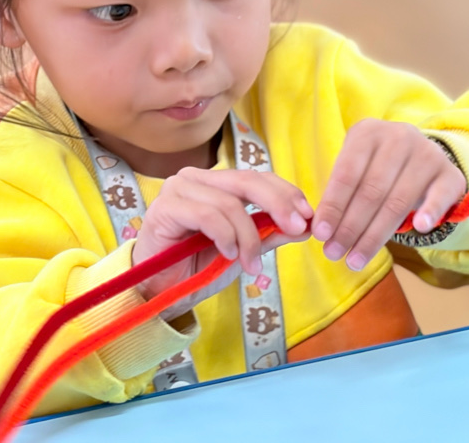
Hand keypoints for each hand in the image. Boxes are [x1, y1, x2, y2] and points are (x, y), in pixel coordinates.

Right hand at [132, 168, 312, 319]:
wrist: (159, 291)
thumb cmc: (195, 267)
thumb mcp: (242, 252)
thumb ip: (269, 235)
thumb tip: (305, 227)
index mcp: (215, 183)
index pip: (257, 177)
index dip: (286, 193)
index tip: (308, 217)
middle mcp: (196, 179)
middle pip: (247, 180)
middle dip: (278, 204)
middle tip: (298, 228)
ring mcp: (178, 189)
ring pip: (230, 203)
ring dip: (248, 238)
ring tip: (251, 265)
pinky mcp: (165, 207)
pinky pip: (207, 215)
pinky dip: (225, 236)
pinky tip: (229, 255)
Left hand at [311, 119, 466, 271]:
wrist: (420, 156)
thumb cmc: (376, 167)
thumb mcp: (355, 169)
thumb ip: (339, 194)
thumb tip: (322, 231)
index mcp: (367, 133)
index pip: (346, 174)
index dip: (333, 207)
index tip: (320, 234)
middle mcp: (398, 137)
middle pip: (371, 191)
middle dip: (349, 227)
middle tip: (334, 253)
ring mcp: (427, 154)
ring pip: (397, 201)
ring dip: (374, 236)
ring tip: (355, 259)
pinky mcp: (450, 174)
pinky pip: (439, 196)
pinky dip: (430, 211)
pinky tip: (419, 228)